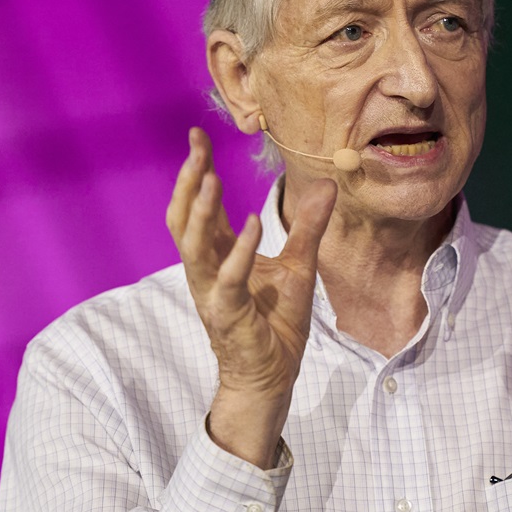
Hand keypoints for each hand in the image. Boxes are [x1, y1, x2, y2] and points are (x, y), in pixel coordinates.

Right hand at [166, 127, 336, 466]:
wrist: (272, 375)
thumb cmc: (276, 323)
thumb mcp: (299, 264)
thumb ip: (309, 226)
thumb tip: (327, 185)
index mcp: (216, 255)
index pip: (199, 206)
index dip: (197, 172)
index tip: (197, 136)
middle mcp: (205, 270)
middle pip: (184, 219)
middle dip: (188, 182)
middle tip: (196, 147)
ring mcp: (212, 292)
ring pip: (192, 246)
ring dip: (200, 211)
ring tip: (211, 177)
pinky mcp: (227, 314)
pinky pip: (227, 279)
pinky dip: (237, 251)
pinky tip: (251, 223)